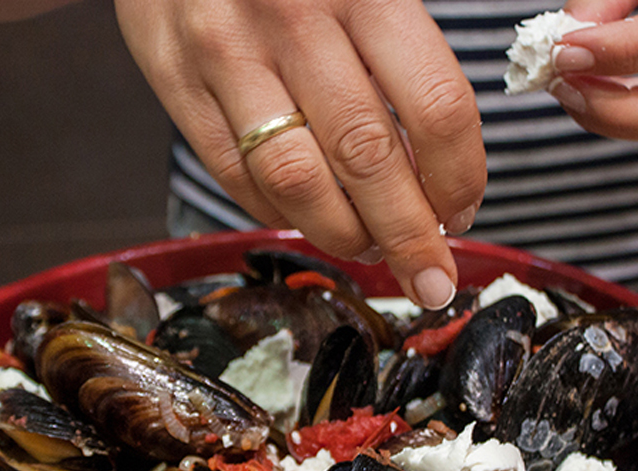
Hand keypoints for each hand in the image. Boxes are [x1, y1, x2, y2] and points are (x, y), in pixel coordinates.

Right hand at [114, 0, 486, 308]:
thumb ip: (402, 49)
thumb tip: (436, 163)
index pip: (435, 106)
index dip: (459, 178)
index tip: (463, 214)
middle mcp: (294, 19)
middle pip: (368, 158)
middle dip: (410, 236)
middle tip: (430, 277)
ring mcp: (225, 53)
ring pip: (297, 180)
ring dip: (344, 234)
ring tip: (370, 250)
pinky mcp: (173, 79)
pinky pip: (233, 175)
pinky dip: (278, 213)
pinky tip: (308, 218)